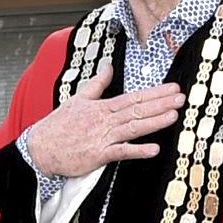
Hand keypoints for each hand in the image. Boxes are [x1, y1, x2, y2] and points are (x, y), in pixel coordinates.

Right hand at [22, 68, 183, 178]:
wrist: (41, 148)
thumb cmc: (59, 126)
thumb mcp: (78, 99)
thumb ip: (97, 84)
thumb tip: (109, 66)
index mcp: (102, 107)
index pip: (133, 97)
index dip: (154, 93)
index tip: (172, 88)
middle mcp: (105, 120)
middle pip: (137, 110)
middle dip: (160, 104)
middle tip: (181, 98)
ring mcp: (102, 137)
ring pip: (133, 128)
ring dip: (154, 122)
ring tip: (174, 116)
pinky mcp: (98, 155)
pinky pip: (121, 152)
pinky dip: (137, 151)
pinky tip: (154, 149)